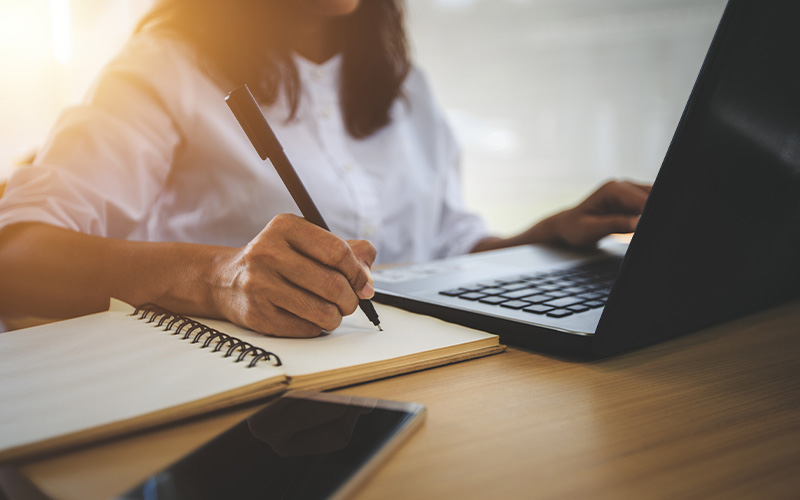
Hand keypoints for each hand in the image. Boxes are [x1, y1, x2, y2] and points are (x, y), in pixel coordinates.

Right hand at [215, 214, 375, 336]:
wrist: (226, 280)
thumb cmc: (278, 260)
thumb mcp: (306, 242)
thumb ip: (345, 251)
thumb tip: (368, 280)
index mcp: (285, 227)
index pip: (337, 251)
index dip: (358, 272)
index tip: (364, 284)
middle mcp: (267, 252)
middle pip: (332, 284)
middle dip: (351, 299)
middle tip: (349, 302)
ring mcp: (259, 285)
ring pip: (322, 311)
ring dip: (336, 316)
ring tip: (332, 311)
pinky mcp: (257, 314)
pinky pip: (306, 328)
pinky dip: (317, 327)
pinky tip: (309, 317)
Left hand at [471, 179, 650, 252]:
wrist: (567, 227)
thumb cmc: (574, 229)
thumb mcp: (591, 230)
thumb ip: (614, 225)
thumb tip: (637, 223)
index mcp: (613, 189)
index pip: (642, 199)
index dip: (651, 213)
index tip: (657, 225)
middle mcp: (622, 186)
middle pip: (652, 197)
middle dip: (656, 213)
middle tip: (658, 230)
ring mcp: (628, 192)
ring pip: (654, 201)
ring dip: (653, 215)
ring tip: (643, 229)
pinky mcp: (632, 201)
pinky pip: (648, 206)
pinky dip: (650, 216)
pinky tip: (643, 226)